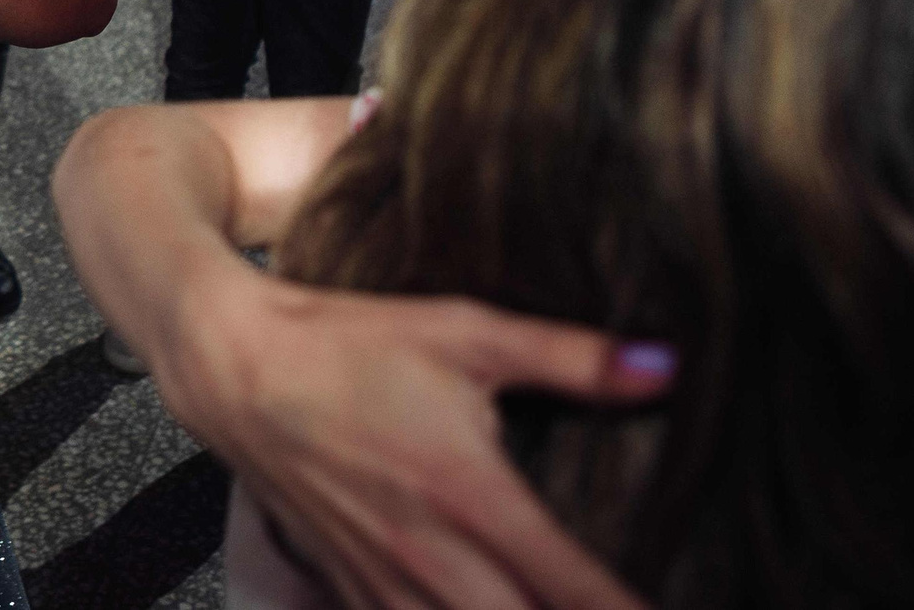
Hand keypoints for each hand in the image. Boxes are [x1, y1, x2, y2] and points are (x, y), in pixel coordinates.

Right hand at [166, 269, 670, 609]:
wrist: (235, 368)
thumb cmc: (347, 344)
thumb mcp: (466, 331)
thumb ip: (570, 357)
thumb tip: (664, 368)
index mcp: (474, 497)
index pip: (580, 591)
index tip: (679, 609)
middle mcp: (433, 559)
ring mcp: (387, 585)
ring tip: (550, 609)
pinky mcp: (351, 591)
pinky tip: (475, 607)